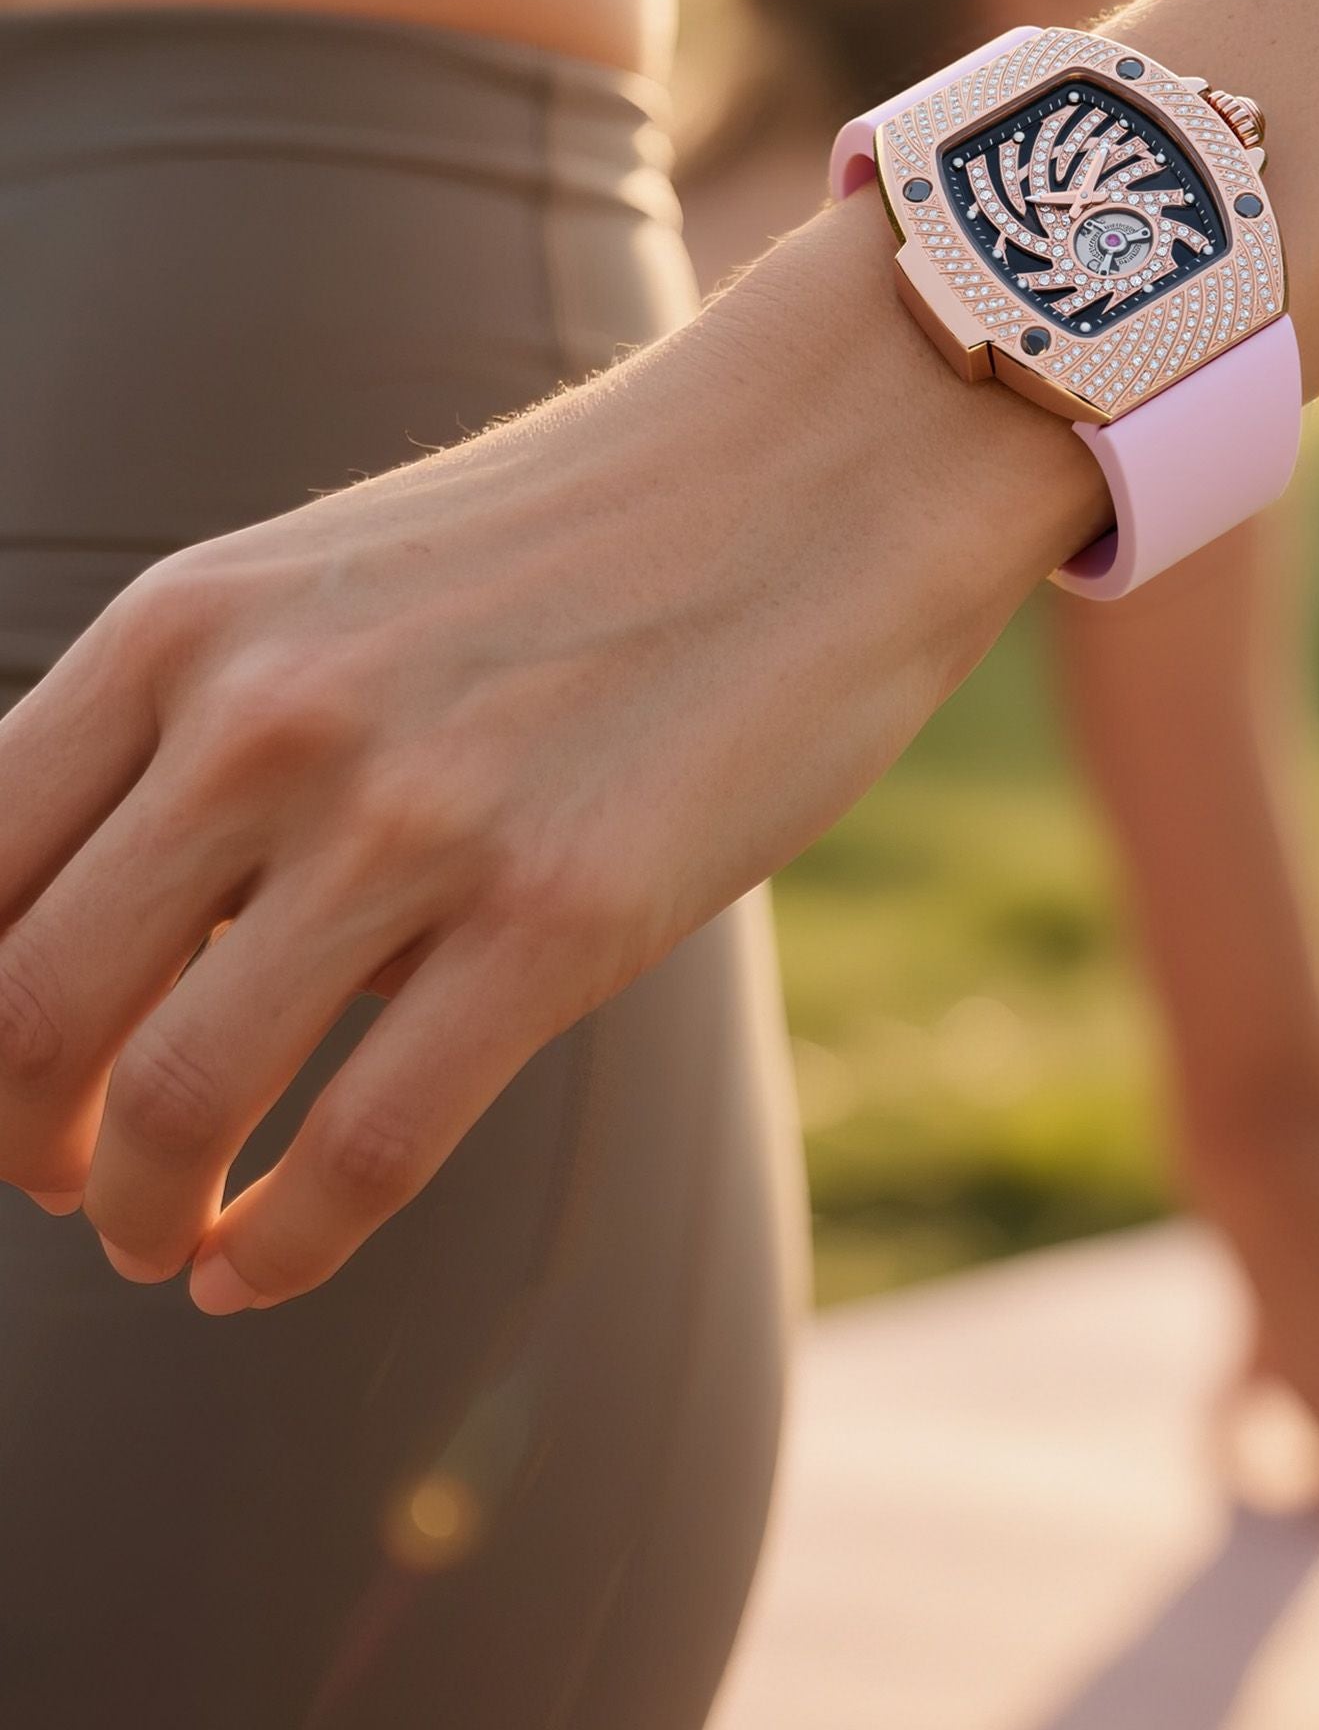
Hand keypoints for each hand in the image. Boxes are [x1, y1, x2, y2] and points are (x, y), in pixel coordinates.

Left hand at [0, 200, 1101, 1309]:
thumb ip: (210, 735)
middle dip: (22, 1141)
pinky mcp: (563, 914)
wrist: (827, 460)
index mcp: (186, 625)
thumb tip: (134, 949)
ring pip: (174, 1104)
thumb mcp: (339, 581)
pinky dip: (281, 1254)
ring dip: (140, 1216)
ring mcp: (414, 816)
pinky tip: (264, 1269)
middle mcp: (266, 715)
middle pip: (26, 1010)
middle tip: (68, 1182)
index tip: (8, 1085)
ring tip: (171, 1244)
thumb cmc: (589, 536)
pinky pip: (362, 1152)